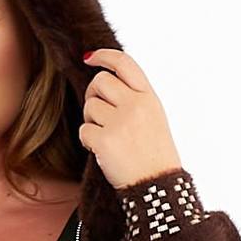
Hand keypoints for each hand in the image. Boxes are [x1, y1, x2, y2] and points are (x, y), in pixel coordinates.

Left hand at [79, 48, 183, 190]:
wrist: (157, 185)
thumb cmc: (153, 154)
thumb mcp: (153, 117)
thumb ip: (134, 98)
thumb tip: (103, 82)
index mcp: (149, 97)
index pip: (125, 64)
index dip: (104, 56)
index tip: (90, 58)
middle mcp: (136, 105)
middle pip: (100, 82)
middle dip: (93, 94)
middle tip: (98, 113)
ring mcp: (120, 122)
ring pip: (89, 106)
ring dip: (91, 120)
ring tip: (106, 136)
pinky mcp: (105, 140)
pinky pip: (84, 130)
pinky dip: (88, 140)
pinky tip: (101, 150)